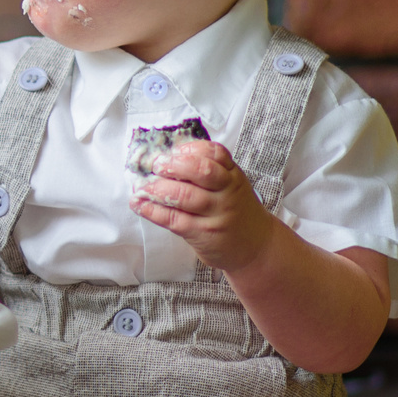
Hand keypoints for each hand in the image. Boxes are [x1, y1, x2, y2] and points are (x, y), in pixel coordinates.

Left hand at [131, 140, 283, 273]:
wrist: (257, 247)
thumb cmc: (236, 212)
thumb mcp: (232, 186)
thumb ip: (210, 171)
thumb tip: (168, 158)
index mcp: (232, 176)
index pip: (215, 153)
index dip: (191, 149)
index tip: (174, 150)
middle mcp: (227, 192)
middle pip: (201, 171)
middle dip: (173, 165)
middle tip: (155, 165)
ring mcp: (216, 214)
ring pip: (185, 196)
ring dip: (157, 189)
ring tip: (141, 187)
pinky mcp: (204, 234)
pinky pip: (175, 219)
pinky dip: (153, 211)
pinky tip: (140, 205)